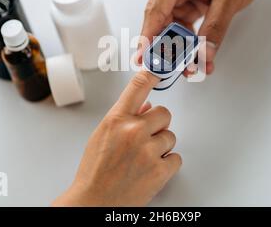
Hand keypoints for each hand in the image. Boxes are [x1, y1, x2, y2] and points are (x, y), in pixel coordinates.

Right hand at [52, 71, 181, 206]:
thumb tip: (145, 106)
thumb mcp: (102, 136)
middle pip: (164, 113)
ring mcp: (148, 151)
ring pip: (171, 136)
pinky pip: (176, 157)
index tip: (161, 68)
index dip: (153, 73)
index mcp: (116, 120)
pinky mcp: (160, 170)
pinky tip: (151, 169)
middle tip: (146, 138)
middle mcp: (133, 131)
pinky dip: (167, 164)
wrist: (94, 203)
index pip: (139, 85)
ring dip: (161, 146)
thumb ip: (124, 118)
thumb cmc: (95, 171)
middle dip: (158, 124)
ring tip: (144, 158)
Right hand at [139, 0, 270, 74]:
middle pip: (158, 25)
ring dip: (177, 51)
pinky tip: (197, 59)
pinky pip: (180, 33)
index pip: (155, 11)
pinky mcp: (184, 10)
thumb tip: (204, 54)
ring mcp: (176, 1)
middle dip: (164, 49)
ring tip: (190, 68)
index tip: (143, 57)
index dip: (148, 36)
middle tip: (170, 70)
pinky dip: (187, 47)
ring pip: (168, 32)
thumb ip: (215, 28)